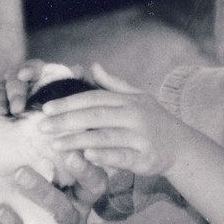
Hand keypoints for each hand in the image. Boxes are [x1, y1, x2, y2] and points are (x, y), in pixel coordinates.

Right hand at [0, 59, 82, 115]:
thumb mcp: (71, 99)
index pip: (33, 67)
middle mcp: (19, 81)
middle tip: (18, 108)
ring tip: (1, 113)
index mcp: (38, 75)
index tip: (26, 75)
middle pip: (13, 79)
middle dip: (15, 92)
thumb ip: (73, 84)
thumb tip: (79, 69)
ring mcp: (3, 91)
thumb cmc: (60, 112)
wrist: (45, 134)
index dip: (29, 69)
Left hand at [0, 151, 106, 223]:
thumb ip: (42, 171)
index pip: (93, 185)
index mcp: (81, 205)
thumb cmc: (39, 223)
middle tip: (20, 172)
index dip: (86, 171)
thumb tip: (19, 131)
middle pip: (66, 211)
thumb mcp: (46, 197)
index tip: (71, 152)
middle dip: (44, 192)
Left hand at [41, 64, 175, 177]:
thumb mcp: (138, 98)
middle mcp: (135, 116)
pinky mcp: (145, 157)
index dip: (69, 102)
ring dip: (78, 139)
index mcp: (128, 100)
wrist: (182, 146)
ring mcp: (141, 137)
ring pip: (105, 136)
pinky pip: (122, 156)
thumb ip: (113, 84)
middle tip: (42, 127)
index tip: (46, 108)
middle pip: (96, 116)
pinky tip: (86, 156)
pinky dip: (105, 156)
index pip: (94, 98)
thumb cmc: (155, 121)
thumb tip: (92, 66)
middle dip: (67, 121)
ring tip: (55, 144)